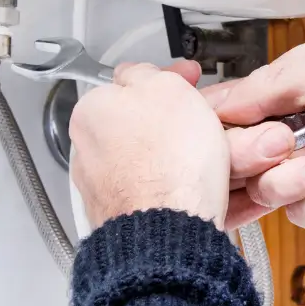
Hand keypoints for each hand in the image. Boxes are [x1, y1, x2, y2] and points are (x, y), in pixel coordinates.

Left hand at [70, 60, 229, 230]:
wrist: (168, 232)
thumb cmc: (167, 163)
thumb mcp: (167, 89)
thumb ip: (149, 74)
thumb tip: (141, 73)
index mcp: (92, 113)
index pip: (128, 85)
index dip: (167, 81)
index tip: (189, 83)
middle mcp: (89, 153)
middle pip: (140, 129)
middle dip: (173, 127)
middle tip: (206, 126)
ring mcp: (106, 191)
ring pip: (153, 166)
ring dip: (182, 163)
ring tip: (214, 165)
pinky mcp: (126, 220)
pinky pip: (162, 199)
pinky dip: (184, 196)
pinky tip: (209, 195)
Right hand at [207, 37, 304, 237]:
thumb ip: (258, 87)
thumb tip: (209, 102)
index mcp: (293, 90)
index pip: (230, 113)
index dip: (220, 129)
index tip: (222, 135)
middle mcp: (300, 131)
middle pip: (240, 158)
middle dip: (258, 157)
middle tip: (284, 147)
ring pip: (267, 191)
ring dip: (298, 180)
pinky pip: (302, 216)